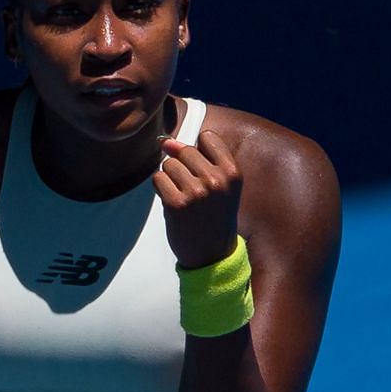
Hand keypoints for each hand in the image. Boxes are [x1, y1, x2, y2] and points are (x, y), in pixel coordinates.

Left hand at [154, 130, 242, 268]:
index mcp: (232, 172)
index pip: (207, 138)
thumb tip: (166, 142)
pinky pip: (158, 179)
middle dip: (182, 165)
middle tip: (190, 188)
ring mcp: (195, 192)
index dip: (199, 151)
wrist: (211, 254)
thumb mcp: (221, 186)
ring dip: (170, 178)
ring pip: (169, 164)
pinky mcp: (176, 204)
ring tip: (182, 196)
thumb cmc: (215, 216)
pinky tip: (172, 201)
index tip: (201, 169)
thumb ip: (199, 159)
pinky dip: (160, 188)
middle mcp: (216, 180)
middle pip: (185, 151)